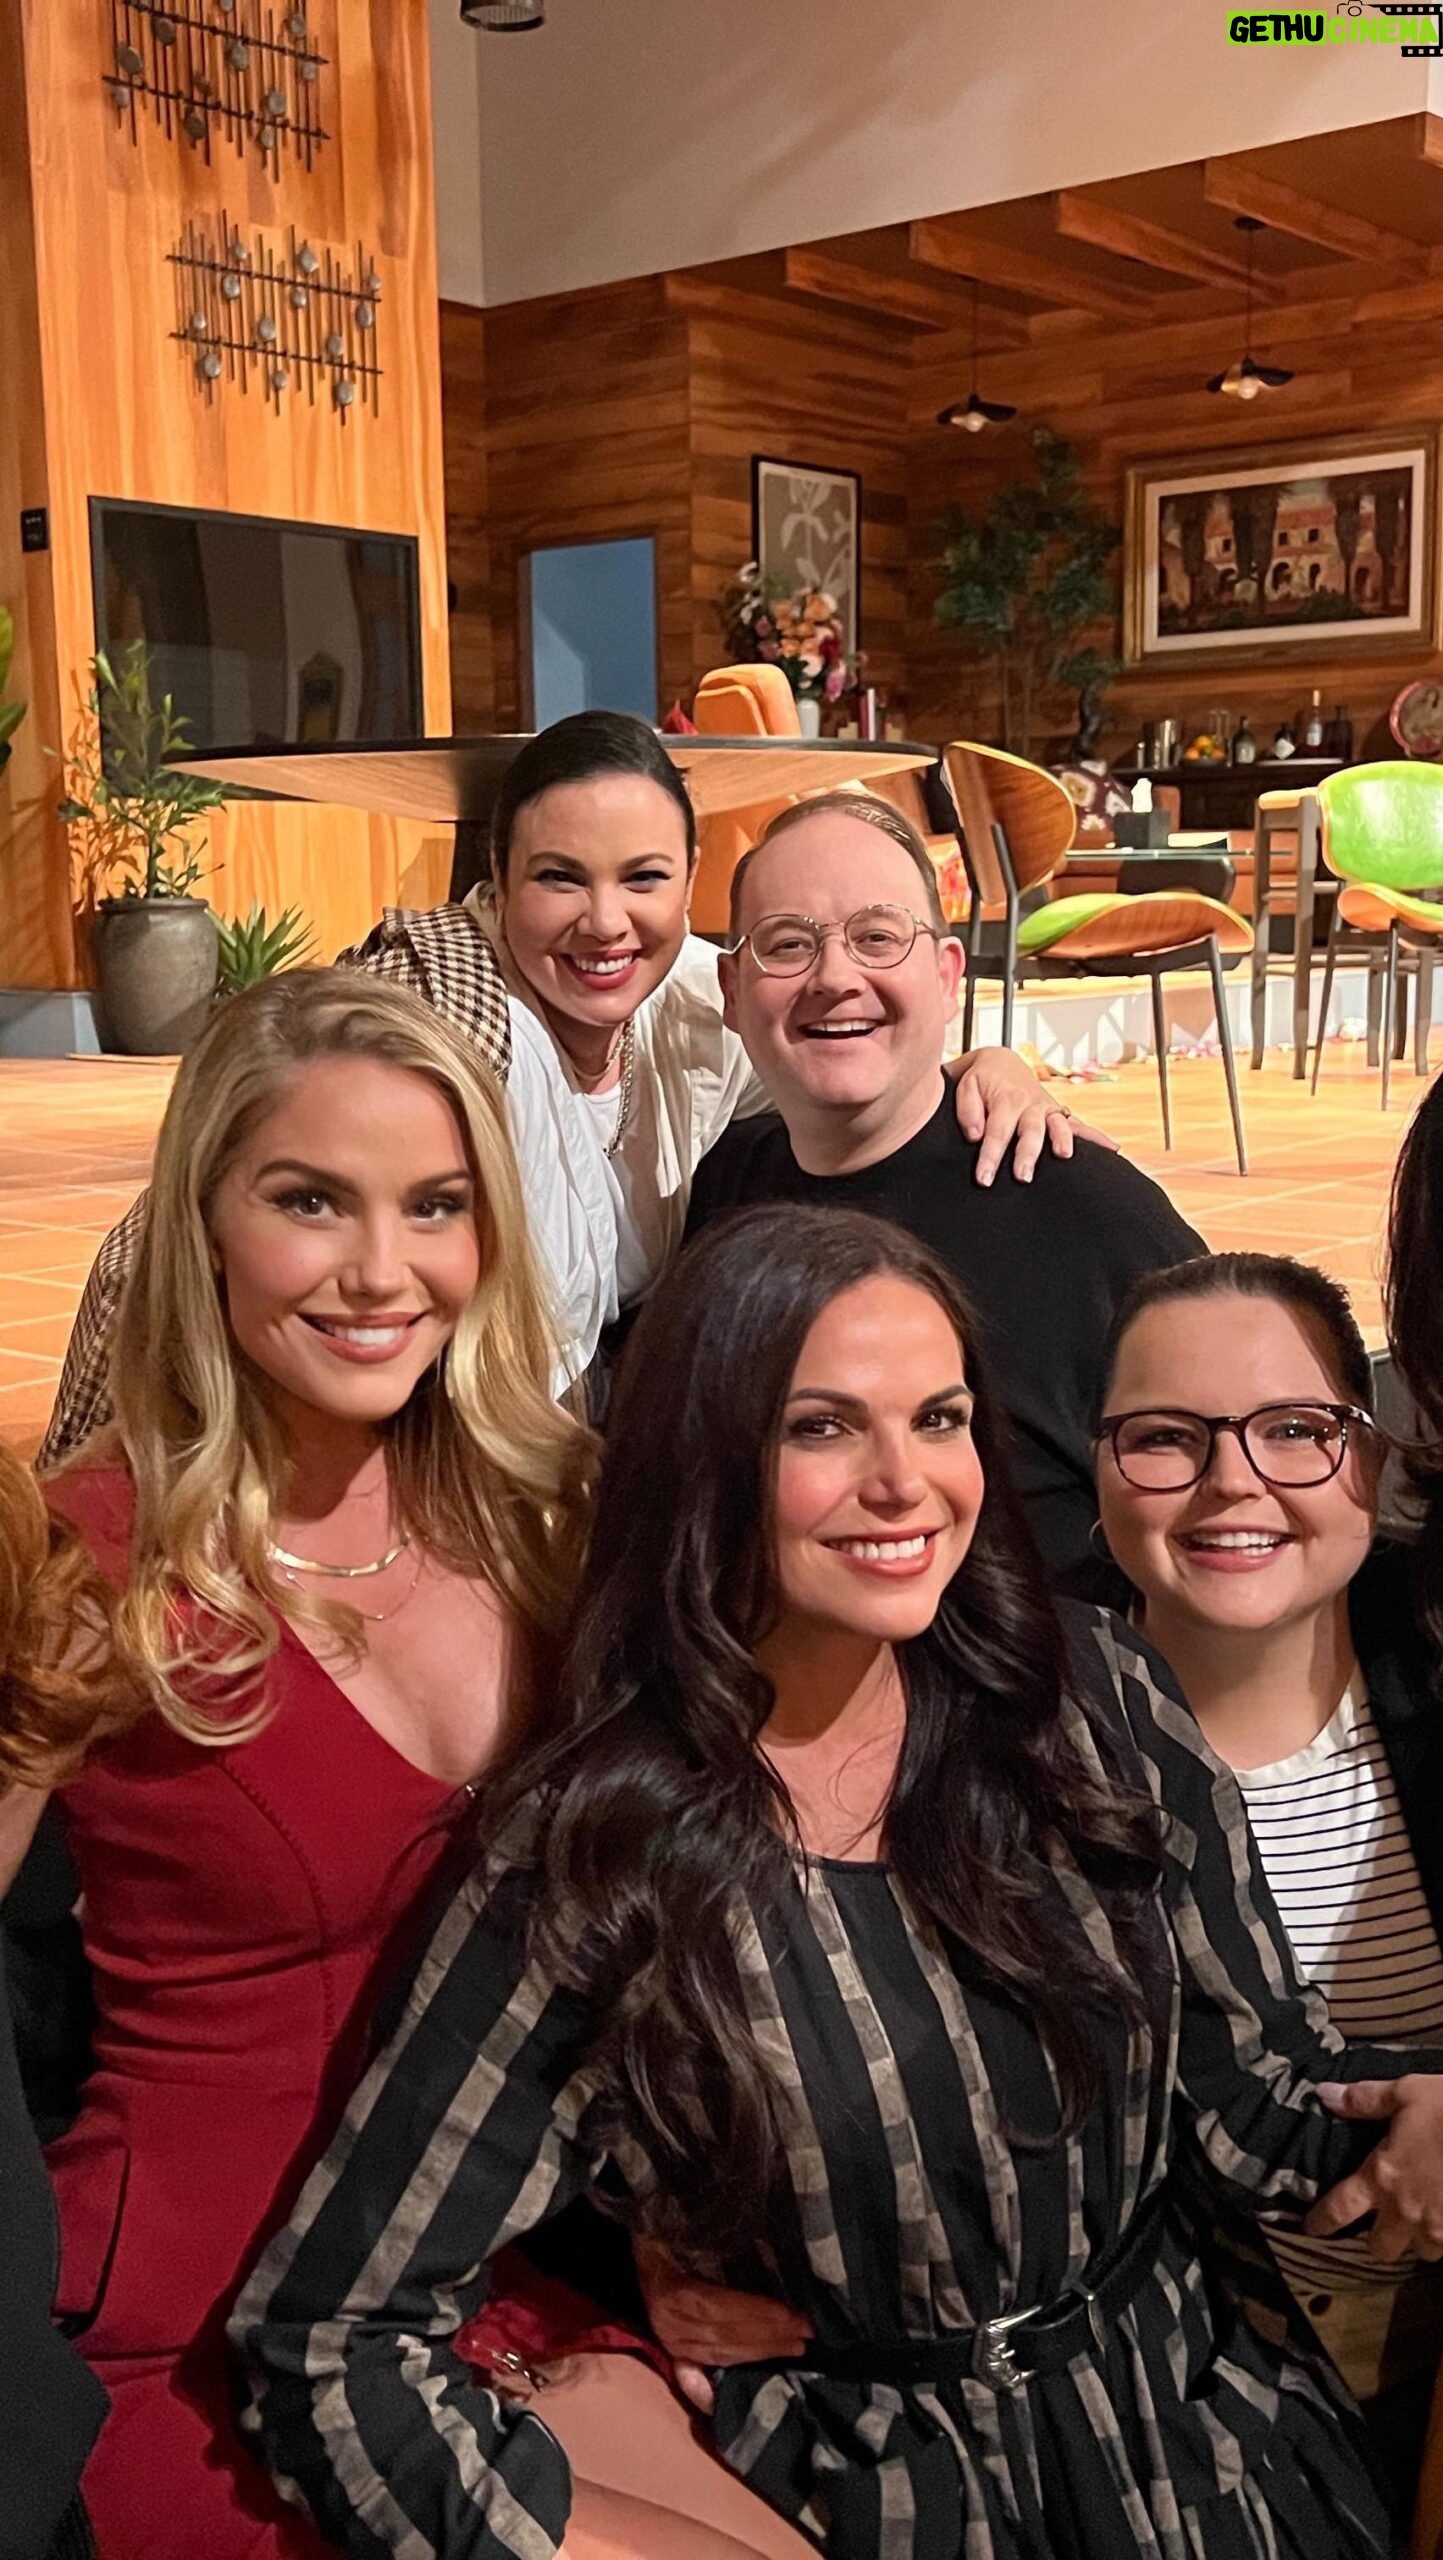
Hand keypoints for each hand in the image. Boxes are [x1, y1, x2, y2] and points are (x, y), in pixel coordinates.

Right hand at [635, 2238, 810, 2414]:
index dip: (756, 2312)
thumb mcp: (679, 2226)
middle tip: (806, 2333)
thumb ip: (707, 2236)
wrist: (640, 2249)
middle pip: (724, 2334)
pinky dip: (739, 2363)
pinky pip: (710, 2361)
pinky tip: (762, 2365)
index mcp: (669, 2290)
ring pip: (721, 2351)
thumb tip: (753, 2237)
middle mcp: (667, 2322)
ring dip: (761, 2352)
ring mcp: (669, 2339)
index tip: (791, 2313)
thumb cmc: (664, 2231)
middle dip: (768, 2336)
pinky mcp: (673, 2348)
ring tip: (795, 2347)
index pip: (718, 2307)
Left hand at [951, 1050, 1119, 1185]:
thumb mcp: (965, 1086)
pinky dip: (1097, 1137)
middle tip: (1023, 1177)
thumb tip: (976, 1135)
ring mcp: (1047, 1109)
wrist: (1000, 1061)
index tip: (984, 1179)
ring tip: (1065, 1156)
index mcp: (1005, 1099)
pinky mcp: (1057, 1113)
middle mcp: (1030, 1104)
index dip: (990, 1157)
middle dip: (1027, 1154)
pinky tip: (1113, 1150)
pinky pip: (1079, 1125)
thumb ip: (968, 1110)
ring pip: (1057, 1126)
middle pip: (1030, 1132)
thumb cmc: (980, 1079)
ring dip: (1063, 1140)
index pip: (996, 1132)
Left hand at [1305, 2076, 1442, 2261]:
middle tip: (1385, 2224)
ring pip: (1421, 2253)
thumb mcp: (1408, 2093)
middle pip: (1381, 2249)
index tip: (1311, 2230)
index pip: (1340, 2208)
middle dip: (1380, 2240)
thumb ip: (1365, 2099)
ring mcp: (1441, 2229)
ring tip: (1423, 2221)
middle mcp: (1406, 2212)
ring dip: (1419, 2241)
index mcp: (1382, 2178)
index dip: (1321, 2221)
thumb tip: (1323, 2094)